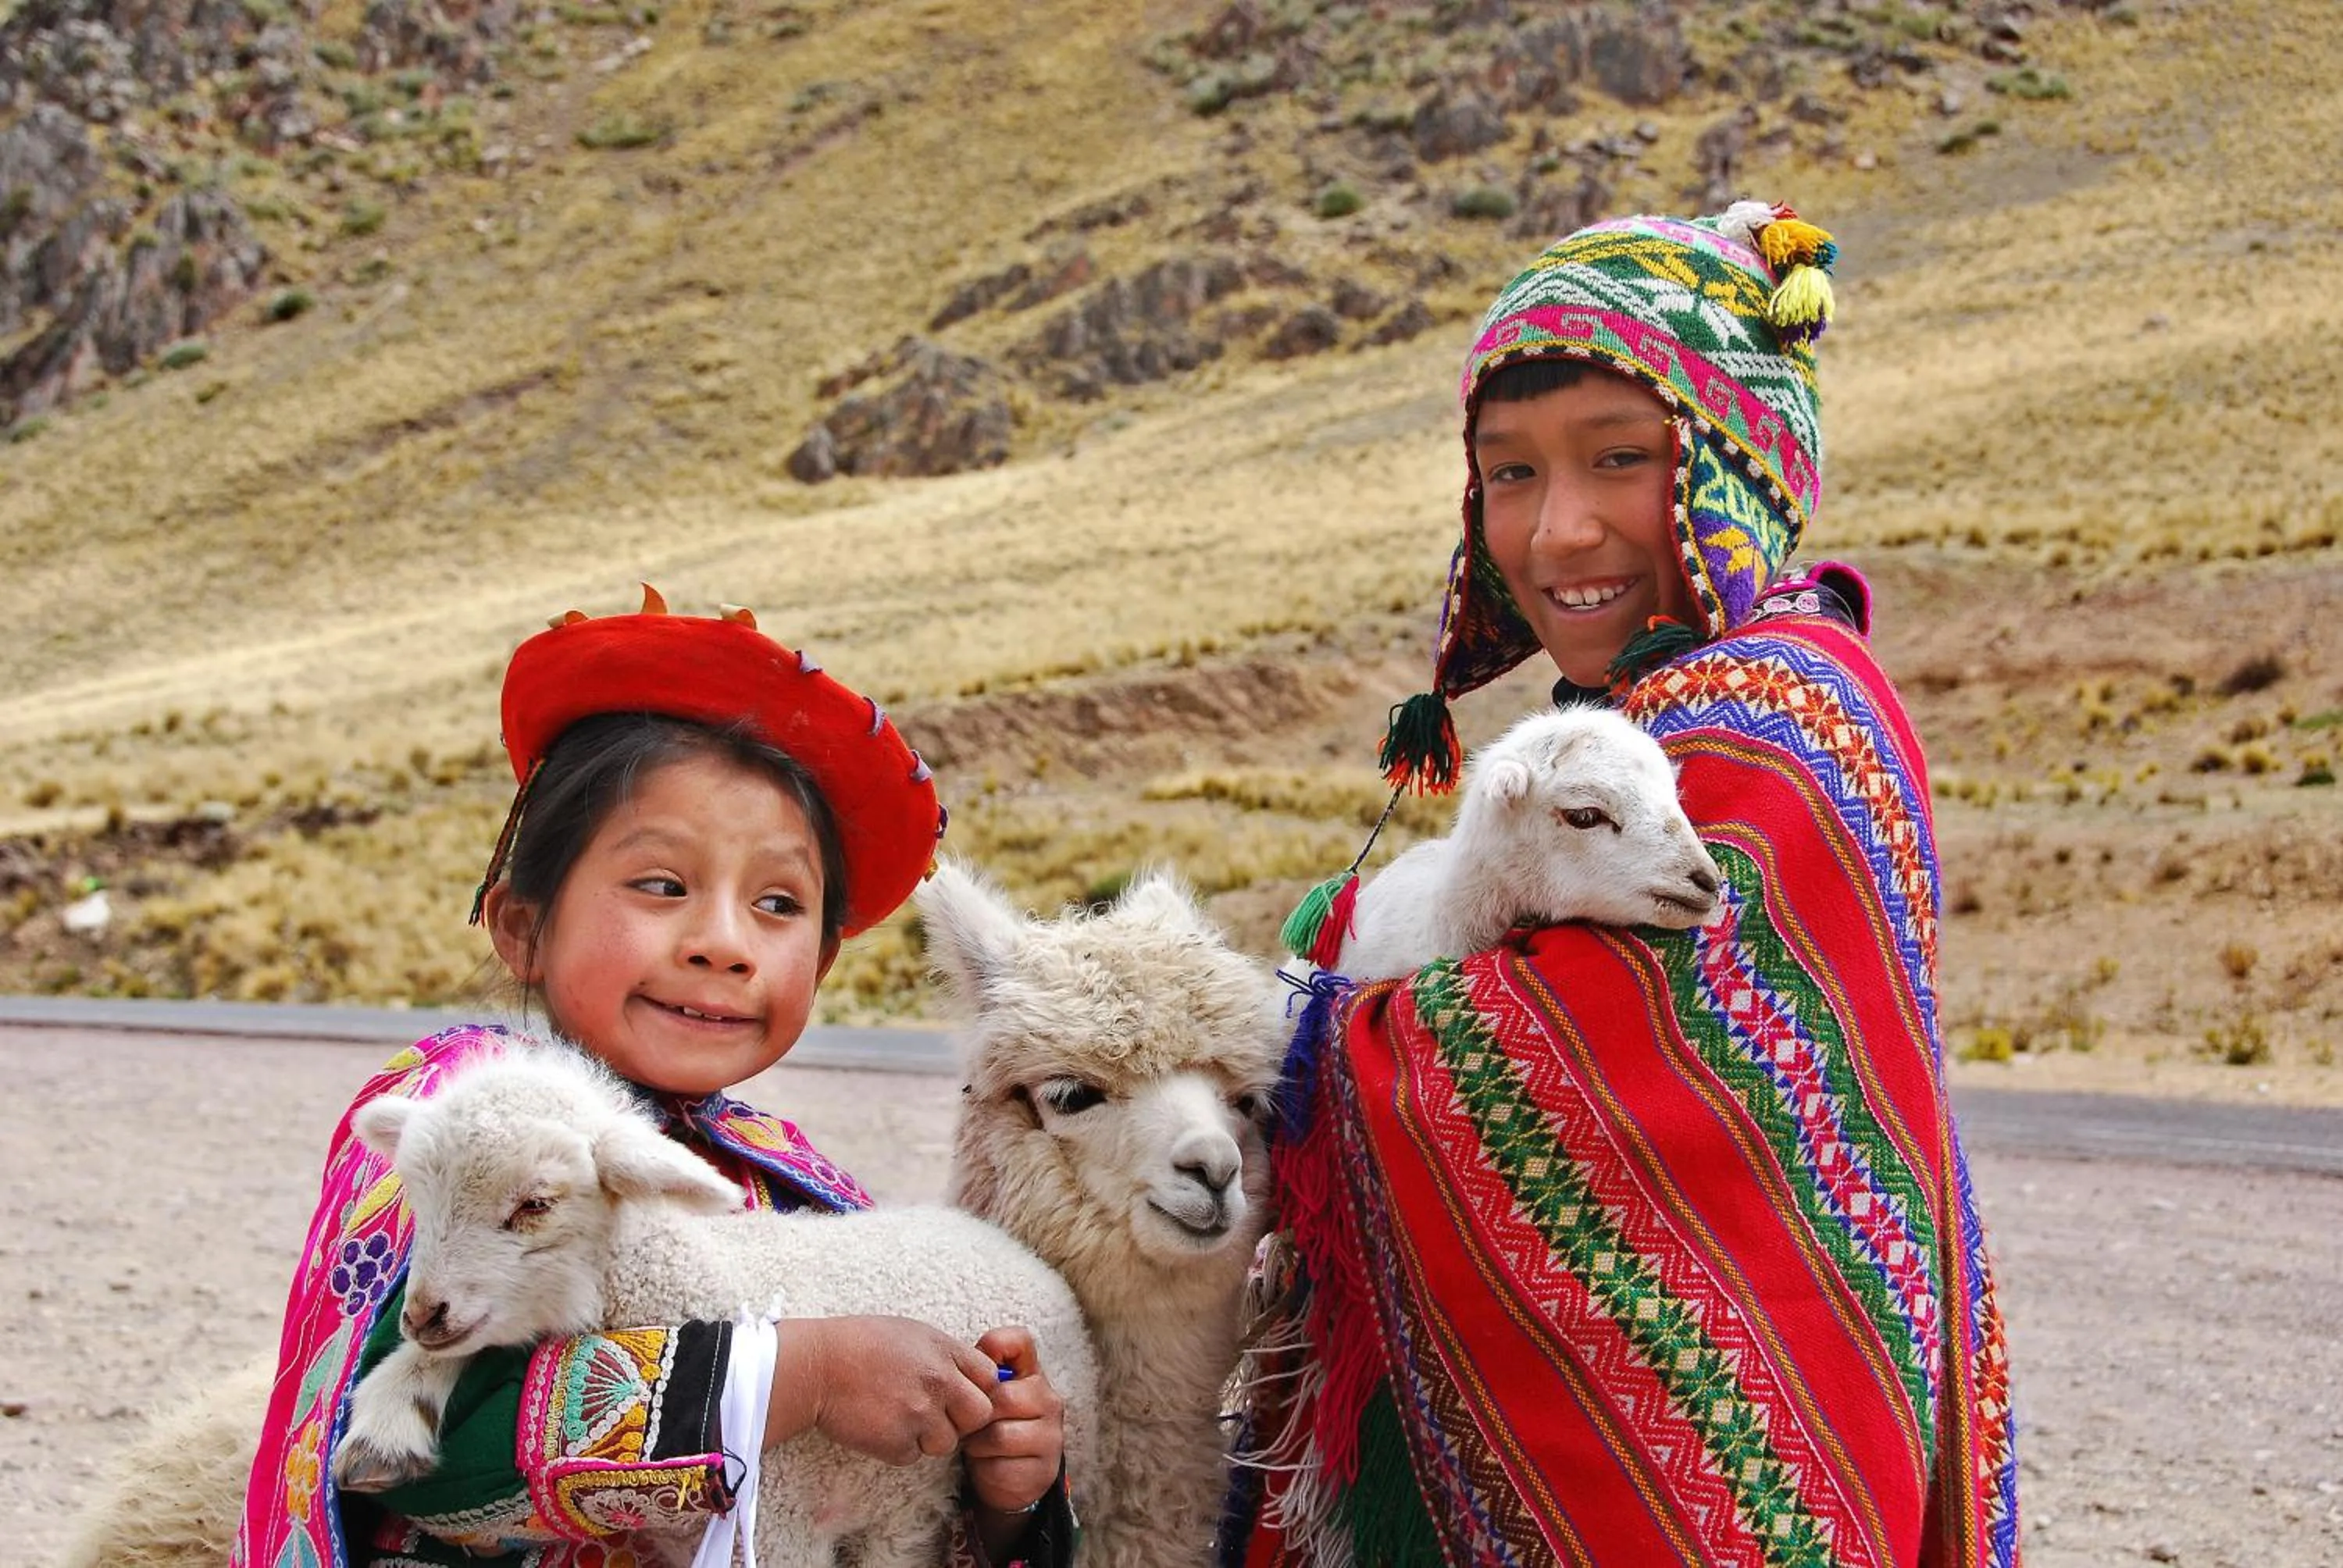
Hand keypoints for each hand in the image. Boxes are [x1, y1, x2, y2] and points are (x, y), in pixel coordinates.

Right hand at [766, 1316, 997, 1466]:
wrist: (816, 1366)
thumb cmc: (859, 1343)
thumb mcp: (911, 1333)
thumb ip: (946, 1354)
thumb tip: (973, 1375)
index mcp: (944, 1350)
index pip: (990, 1378)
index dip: (978, 1388)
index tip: (960, 1392)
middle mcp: (938, 1382)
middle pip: (980, 1415)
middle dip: (963, 1418)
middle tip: (937, 1413)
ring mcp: (919, 1414)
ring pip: (947, 1442)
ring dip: (928, 1436)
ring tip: (899, 1416)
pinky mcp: (896, 1442)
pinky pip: (913, 1455)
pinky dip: (899, 1447)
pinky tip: (879, 1425)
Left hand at [964, 1325, 1065, 1517]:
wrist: (1012, 1478)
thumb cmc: (993, 1428)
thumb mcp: (986, 1397)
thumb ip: (979, 1374)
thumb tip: (962, 1358)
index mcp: (1034, 1375)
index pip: (1019, 1341)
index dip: (994, 1346)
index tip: (979, 1370)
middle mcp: (1050, 1401)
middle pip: (1002, 1396)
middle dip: (977, 1415)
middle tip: (970, 1424)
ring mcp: (1051, 1437)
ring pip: (999, 1435)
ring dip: (978, 1445)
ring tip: (978, 1445)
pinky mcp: (1043, 1470)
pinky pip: (1001, 1466)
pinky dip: (986, 1468)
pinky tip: (989, 1464)